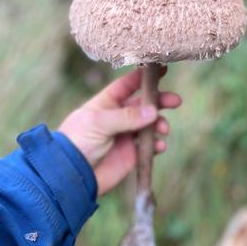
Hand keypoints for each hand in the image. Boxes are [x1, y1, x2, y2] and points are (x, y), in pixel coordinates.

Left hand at [58, 67, 180, 195]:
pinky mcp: (132, 153)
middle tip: (175, 101)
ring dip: (159, 124)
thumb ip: (126, 116)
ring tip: (162, 129)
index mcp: (107, 103)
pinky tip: (159, 146)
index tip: (162, 70)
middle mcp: (118, 116)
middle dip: (160, 101)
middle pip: (144, 104)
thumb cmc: (78, 141)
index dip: (143, 77)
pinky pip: (149, 145)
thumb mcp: (99, 123)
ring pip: (150, 124)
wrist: (71, 175)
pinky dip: (157, 144)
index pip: (127, 85)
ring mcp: (126, 134)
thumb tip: (153, 111)